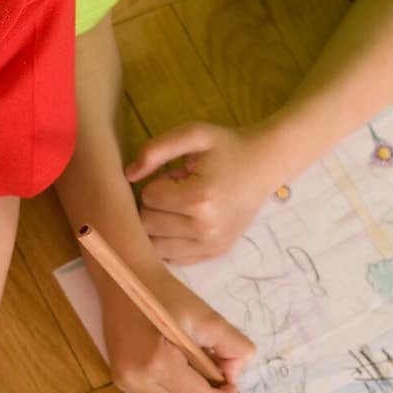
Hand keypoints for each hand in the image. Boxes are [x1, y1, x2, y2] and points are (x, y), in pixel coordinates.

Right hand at [101, 267, 253, 392]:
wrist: (124, 279)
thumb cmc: (165, 294)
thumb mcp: (206, 316)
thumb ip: (232, 347)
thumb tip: (235, 375)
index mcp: (156, 362)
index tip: (234, 385)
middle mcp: (136, 380)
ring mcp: (126, 384)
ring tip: (211, 385)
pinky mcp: (122, 382)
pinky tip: (191, 381)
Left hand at [127, 121, 277, 262]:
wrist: (265, 165)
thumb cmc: (227, 147)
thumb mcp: (193, 134)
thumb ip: (156, 149)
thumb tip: (128, 175)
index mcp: (200, 199)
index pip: (149, 198)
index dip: (157, 182)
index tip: (176, 175)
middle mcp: (206, 229)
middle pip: (148, 224)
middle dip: (155, 205)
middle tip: (176, 191)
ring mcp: (211, 246)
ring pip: (155, 246)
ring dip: (159, 225)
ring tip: (179, 208)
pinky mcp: (213, 255)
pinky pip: (172, 258)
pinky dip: (169, 242)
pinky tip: (182, 224)